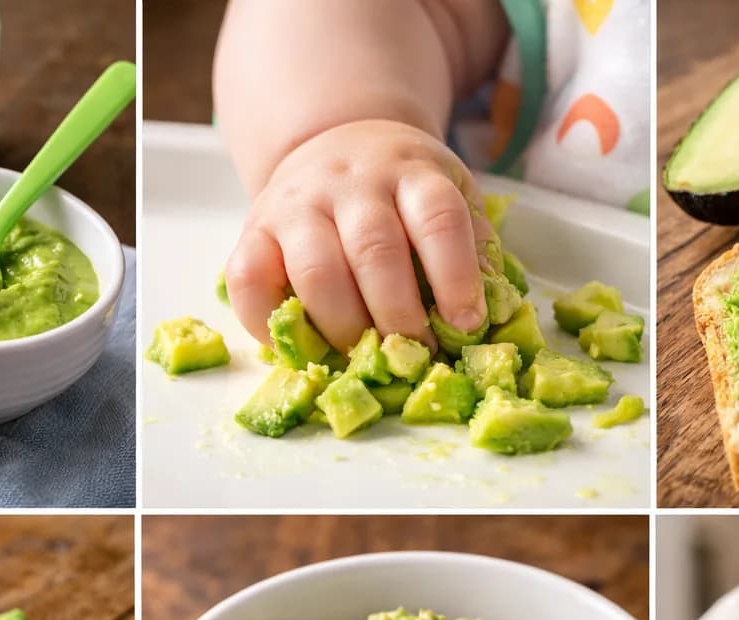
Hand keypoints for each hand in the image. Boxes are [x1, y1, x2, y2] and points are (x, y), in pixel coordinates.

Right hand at [224, 118, 496, 352]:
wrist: (334, 141)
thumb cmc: (402, 191)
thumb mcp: (450, 194)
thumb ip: (471, 248)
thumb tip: (489, 317)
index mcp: (411, 173)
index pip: (437, 219)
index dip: (454, 276)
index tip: (466, 325)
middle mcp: (351, 183)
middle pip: (375, 252)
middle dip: (398, 317)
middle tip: (415, 356)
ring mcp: (297, 204)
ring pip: (315, 271)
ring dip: (344, 328)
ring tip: (365, 358)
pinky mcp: (253, 230)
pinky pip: (249, 280)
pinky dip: (270, 324)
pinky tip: (303, 348)